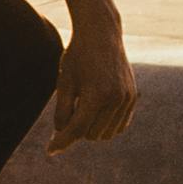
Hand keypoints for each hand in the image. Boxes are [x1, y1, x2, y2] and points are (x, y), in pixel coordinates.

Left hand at [49, 16, 136, 152]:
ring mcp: (127, 99)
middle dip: (77, 129)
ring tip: (83, 106)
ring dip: (92, 129)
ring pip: (106, 133)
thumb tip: (61, 134)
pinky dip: (106, 125)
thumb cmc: (78, 56)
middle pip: (90, 134)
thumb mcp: (64, 82)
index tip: (50, 150)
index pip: (76, 129)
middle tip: (68, 111)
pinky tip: (97, 112)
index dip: (61, 141)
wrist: (102, 33)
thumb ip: (62, 111)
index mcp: (96, 95)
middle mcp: (115, 99)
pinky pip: (119, 126)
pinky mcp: (132, 97)